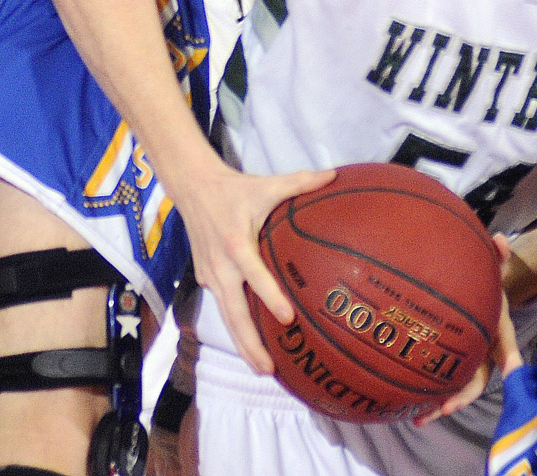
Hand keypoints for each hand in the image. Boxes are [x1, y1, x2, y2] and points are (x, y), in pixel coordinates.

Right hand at [170, 157, 336, 372]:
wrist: (193, 188)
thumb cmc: (236, 188)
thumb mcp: (268, 184)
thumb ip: (301, 182)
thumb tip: (334, 175)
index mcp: (236, 245)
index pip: (254, 277)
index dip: (270, 297)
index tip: (288, 318)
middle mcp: (220, 266)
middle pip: (234, 313)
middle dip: (250, 343)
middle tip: (270, 368)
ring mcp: (210, 275)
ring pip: (227, 317)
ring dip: (243, 344)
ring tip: (264, 368)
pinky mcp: (206, 279)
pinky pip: (224, 306)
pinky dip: (237, 326)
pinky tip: (254, 342)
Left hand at [414, 235, 523, 426]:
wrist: (479, 292)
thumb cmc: (483, 283)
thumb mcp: (491, 268)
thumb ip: (497, 254)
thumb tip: (500, 239)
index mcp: (497, 329)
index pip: (506, 344)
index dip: (511, 357)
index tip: (512, 372)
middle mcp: (484, 352)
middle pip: (478, 380)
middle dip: (464, 395)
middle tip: (448, 407)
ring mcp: (468, 362)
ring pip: (458, 389)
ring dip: (441, 405)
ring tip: (420, 418)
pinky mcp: (450, 365)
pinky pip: (441, 383)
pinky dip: (427, 396)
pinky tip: (406, 407)